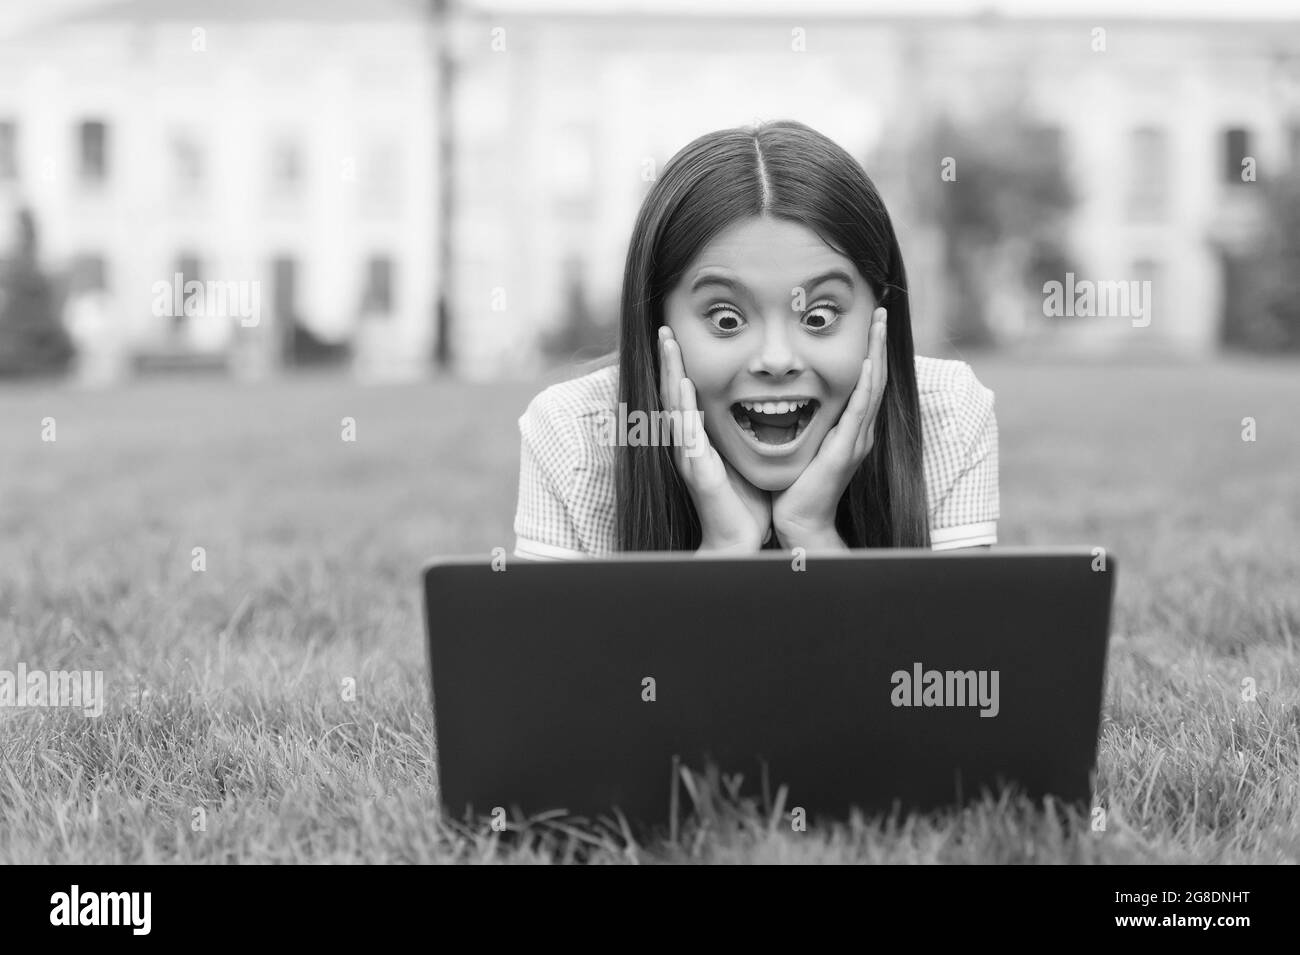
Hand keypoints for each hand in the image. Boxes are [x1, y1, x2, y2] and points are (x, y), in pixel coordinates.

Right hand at [658, 325, 771, 550]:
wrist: (737, 541)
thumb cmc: (741, 504)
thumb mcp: (741, 459)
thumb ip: (740, 435)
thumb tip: (759, 410)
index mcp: (697, 441)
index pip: (684, 396)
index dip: (678, 367)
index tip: (676, 338)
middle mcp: (687, 445)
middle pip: (671, 394)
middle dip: (668, 361)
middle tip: (664, 329)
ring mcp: (688, 457)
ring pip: (674, 407)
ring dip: (670, 374)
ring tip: (668, 345)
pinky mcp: (697, 470)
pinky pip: (688, 433)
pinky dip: (684, 407)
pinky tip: (684, 385)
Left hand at [772, 307, 888, 549]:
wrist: (799, 522)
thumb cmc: (796, 488)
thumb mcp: (804, 445)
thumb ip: (807, 424)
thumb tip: (791, 399)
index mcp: (851, 430)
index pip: (865, 382)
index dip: (870, 352)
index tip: (869, 323)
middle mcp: (860, 432)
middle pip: (876, 378)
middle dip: (878, 343)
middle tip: (880, 311)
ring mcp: (857, 441)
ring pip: (873, 388)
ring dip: (877, 353)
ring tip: (878, 325)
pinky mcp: (845, 451)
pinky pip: (860, 411)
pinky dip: (865, 385)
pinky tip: (867, 363)